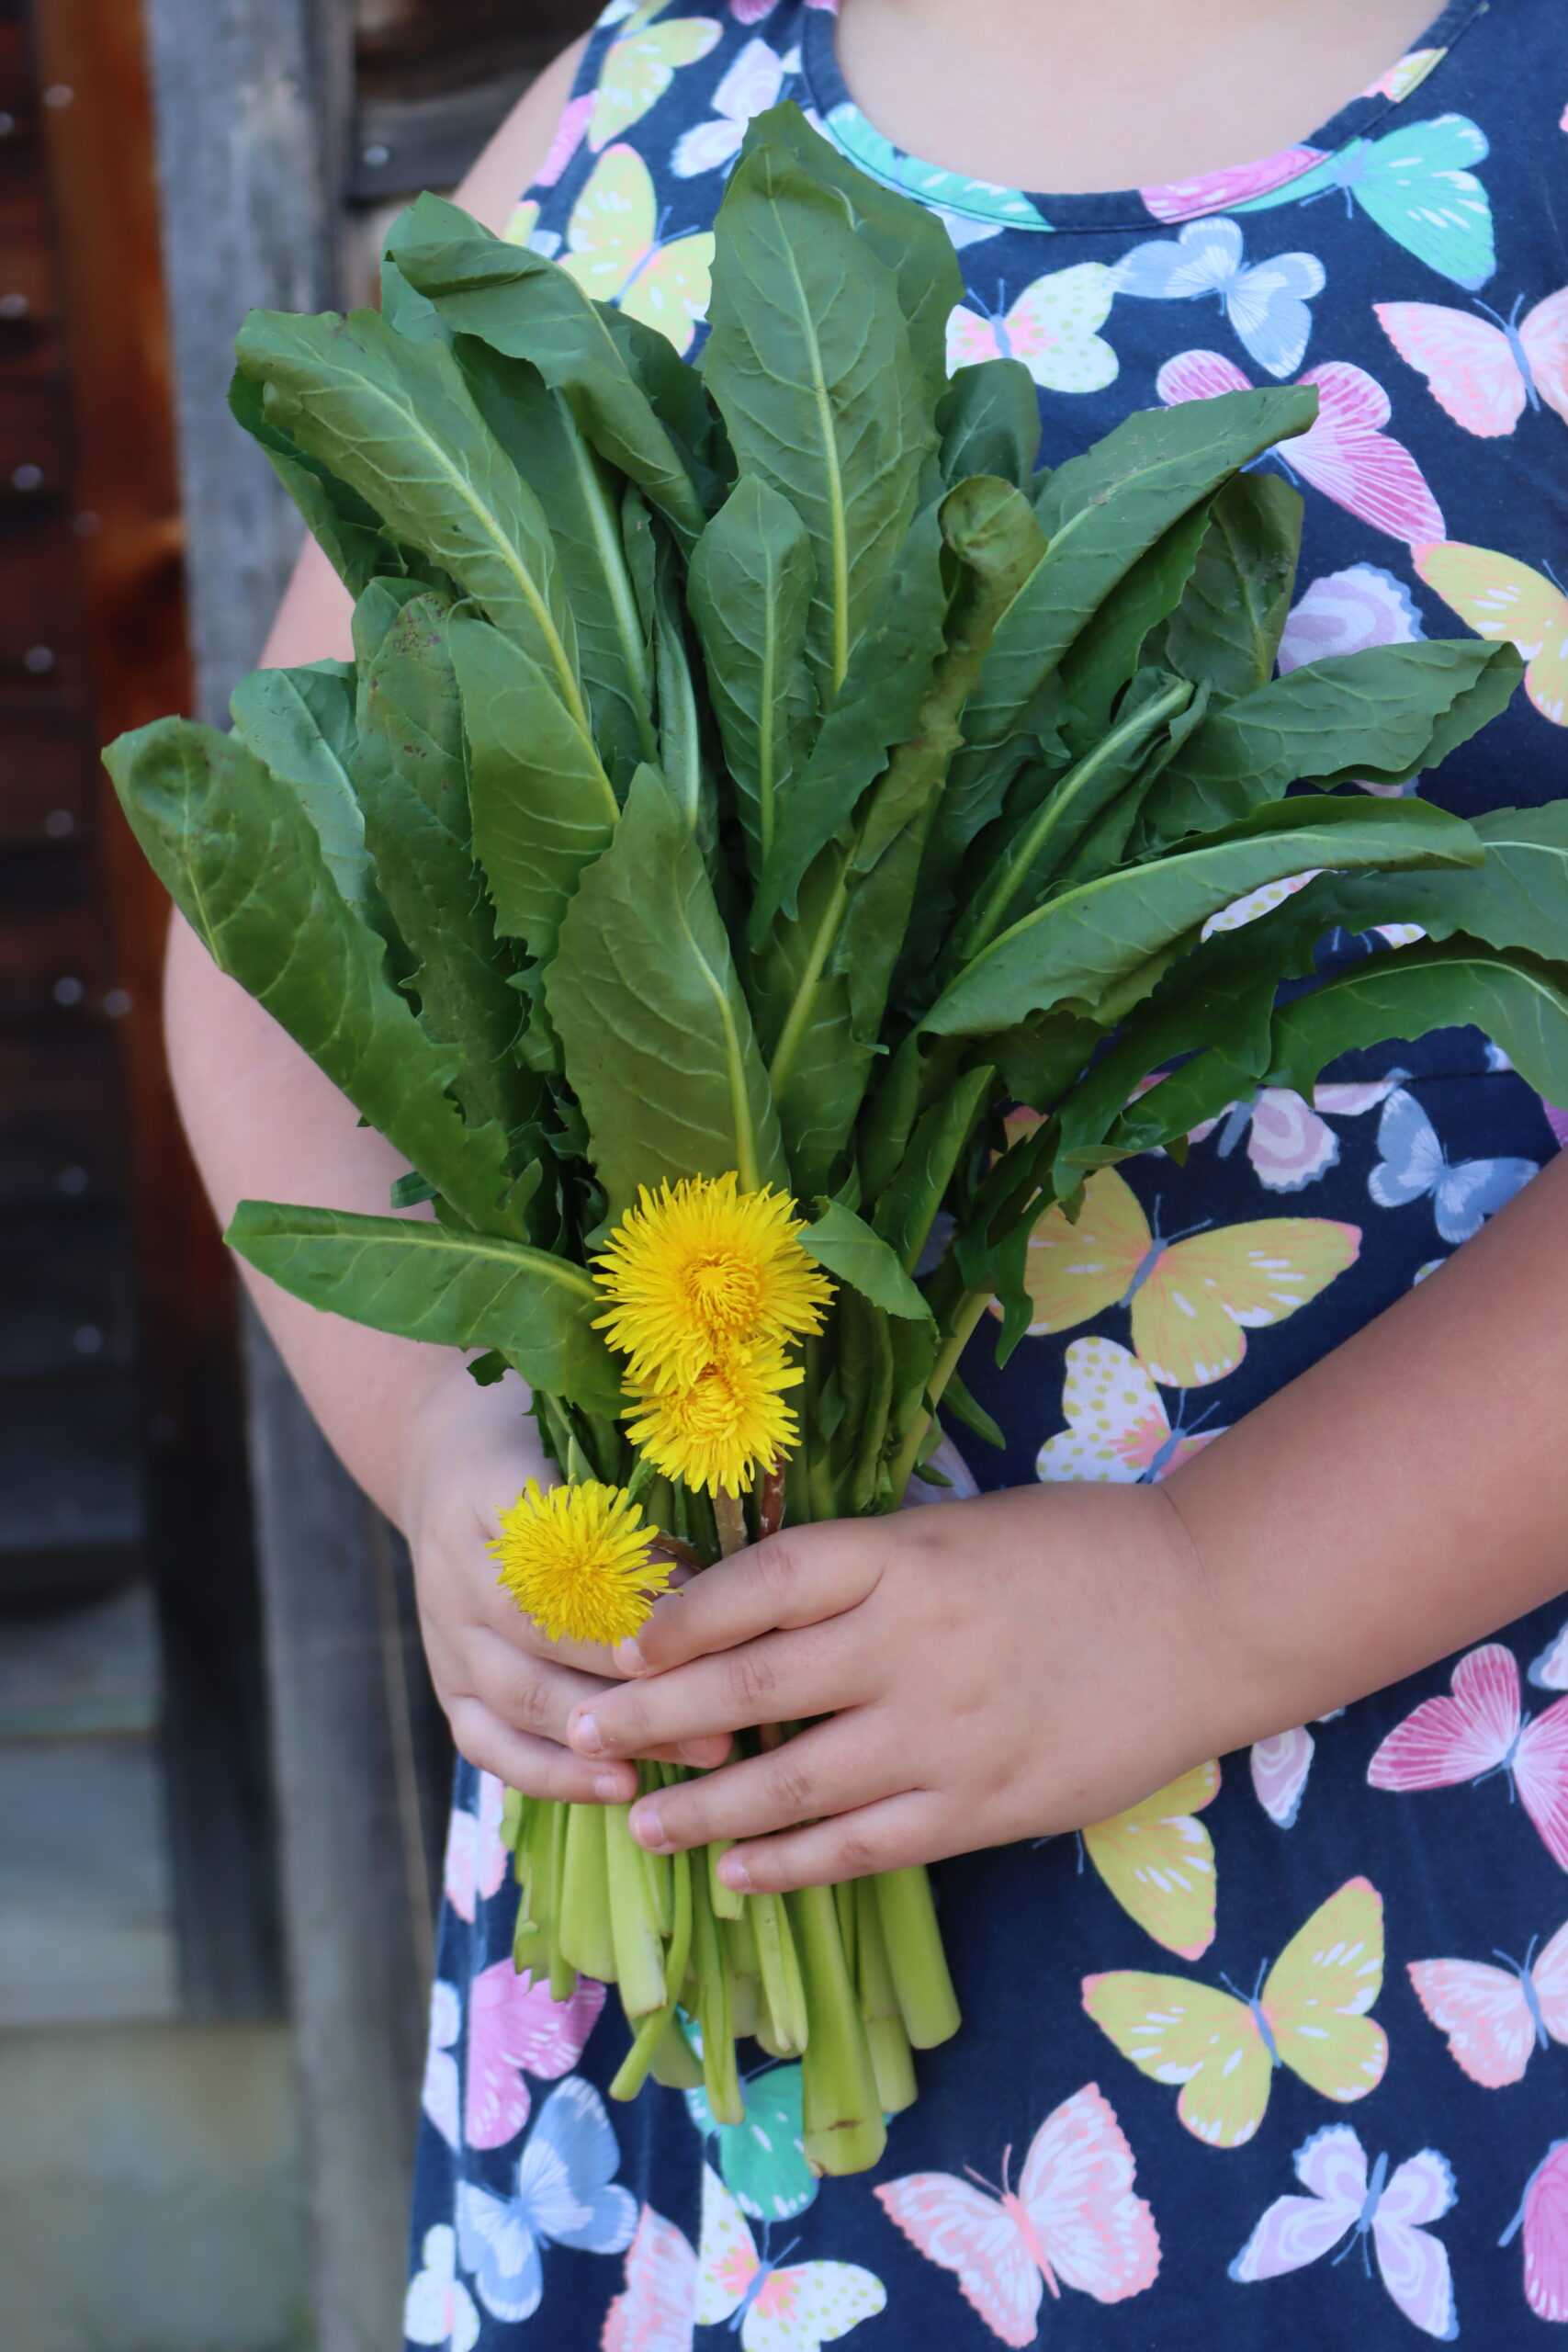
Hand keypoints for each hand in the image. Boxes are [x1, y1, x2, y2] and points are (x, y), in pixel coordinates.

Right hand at [400, 1359, 729, 1801]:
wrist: (442, 1462)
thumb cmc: (543, 1445)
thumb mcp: (581, 1434)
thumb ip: (636, 1489)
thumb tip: (731, 1564)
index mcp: (488, 1486)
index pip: (557, 1539)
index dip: (628, 1577)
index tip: (703, 1601)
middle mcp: (455, 1565)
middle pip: (543, 1630)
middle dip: (640, 1672)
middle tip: (729, 1701)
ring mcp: (443, 1632)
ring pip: (523, 1695)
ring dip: (614, 1731)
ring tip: (703, 1751)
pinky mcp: (446, 1683)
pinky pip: (489, 1743)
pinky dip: (553, 1773)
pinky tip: (620, 1786)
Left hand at [563, 1480, 1255, 1889]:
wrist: (1206, 1611)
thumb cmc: (1074, 1552)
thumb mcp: (955, 1528)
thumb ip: (862, 1570)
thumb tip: (744, 1612)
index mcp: (901, 1553)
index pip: (758, 1583)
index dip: (678, 1618)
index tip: (619, 1645)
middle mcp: (910, 1642)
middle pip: (750, 1689)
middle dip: (651, 1719)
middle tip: (578, 1738)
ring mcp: (946, 1733)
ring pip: (793, 1785)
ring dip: (704, 1810)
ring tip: (640, 1823)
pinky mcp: (985, 1806)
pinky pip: (866, 1847)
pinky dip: (793, 1865)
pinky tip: (739, 1875)